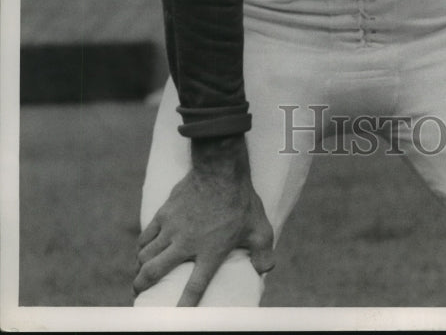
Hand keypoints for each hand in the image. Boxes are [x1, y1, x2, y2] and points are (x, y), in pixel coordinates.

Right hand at [133, 135, 274, 305]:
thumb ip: (263, 251)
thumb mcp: (260, 227)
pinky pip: (146, 235)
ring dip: (140, 268)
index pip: (195, 286)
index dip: (184, 306)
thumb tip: (266, 270)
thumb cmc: (241, 199)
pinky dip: (141, 246)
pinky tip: (142, 250)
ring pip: (146, 254)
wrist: (220, 169)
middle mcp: (186, 243)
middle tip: (138, 293)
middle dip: (142, 286)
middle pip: (155, 272)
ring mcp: (172, 228)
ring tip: (140, 275)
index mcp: (210, 251)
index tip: (176, 318)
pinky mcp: (164, 212)